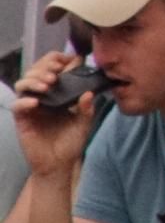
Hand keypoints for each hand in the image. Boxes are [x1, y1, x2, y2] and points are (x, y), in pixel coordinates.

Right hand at [11, 53, 96, 177]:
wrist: (59, 163)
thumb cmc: (71, 141)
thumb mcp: (84, 122)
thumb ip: (87, 108)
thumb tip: (89, 93)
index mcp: (59, 92)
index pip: (53, 67)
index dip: (59, 59)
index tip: (70, 59)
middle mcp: (43, 96)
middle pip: (35, 70)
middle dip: (45, 66)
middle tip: (57, 72)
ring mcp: (31, 106)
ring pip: (23, 83)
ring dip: (35, 79)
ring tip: (49, 84)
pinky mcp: (22, 119)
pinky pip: (17, 105)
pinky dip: (25, 101)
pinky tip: (36, 102)